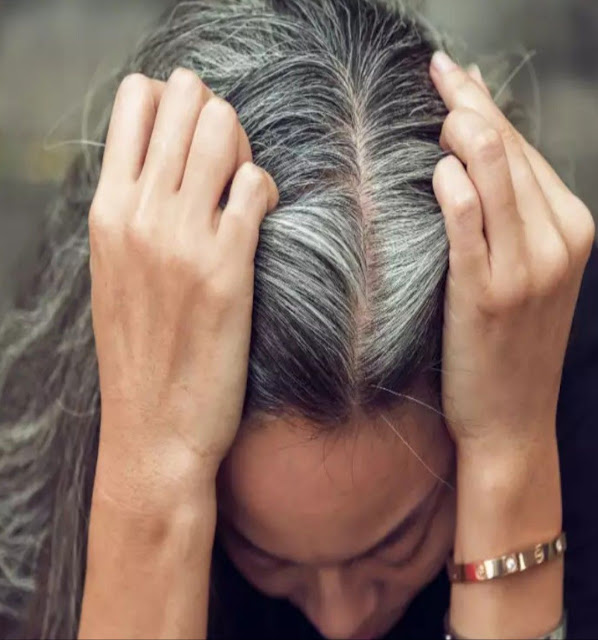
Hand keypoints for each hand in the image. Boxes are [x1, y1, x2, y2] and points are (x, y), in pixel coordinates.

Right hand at [88, 68, 277, 505]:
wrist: (153, 427)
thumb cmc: (139, 351)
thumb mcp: (115, 269)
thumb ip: (136, 210)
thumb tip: (174, 162)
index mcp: (107, 209)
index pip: (137, 99)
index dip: (174, 100)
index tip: (191, 134)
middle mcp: (140, 212)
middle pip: (187, 99)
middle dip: (216, 113)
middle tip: (225, 157)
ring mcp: (184, 237)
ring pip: (225, 130)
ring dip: (243, 146)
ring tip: (241, 186)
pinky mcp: (228, 266)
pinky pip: (256, 185)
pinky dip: (265, 189)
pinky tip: (261, 216)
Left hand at [429, 52, 595, 456]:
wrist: (509, 418)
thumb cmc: (507, 343)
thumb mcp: (526, 272)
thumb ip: (507, 214)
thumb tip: (471, 158)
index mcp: (571, 228)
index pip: (524, 151)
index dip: (488, 106)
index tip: (456, 76)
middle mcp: (558, 242)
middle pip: (510, 154)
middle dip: (473, 105)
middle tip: (438, 72)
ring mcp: (527, 269)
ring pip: (498, 179)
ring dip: (467, 133)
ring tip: (438, 105)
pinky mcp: (487, 296)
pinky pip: (472, 230)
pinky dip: (457, 194)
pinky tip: (439, 169)